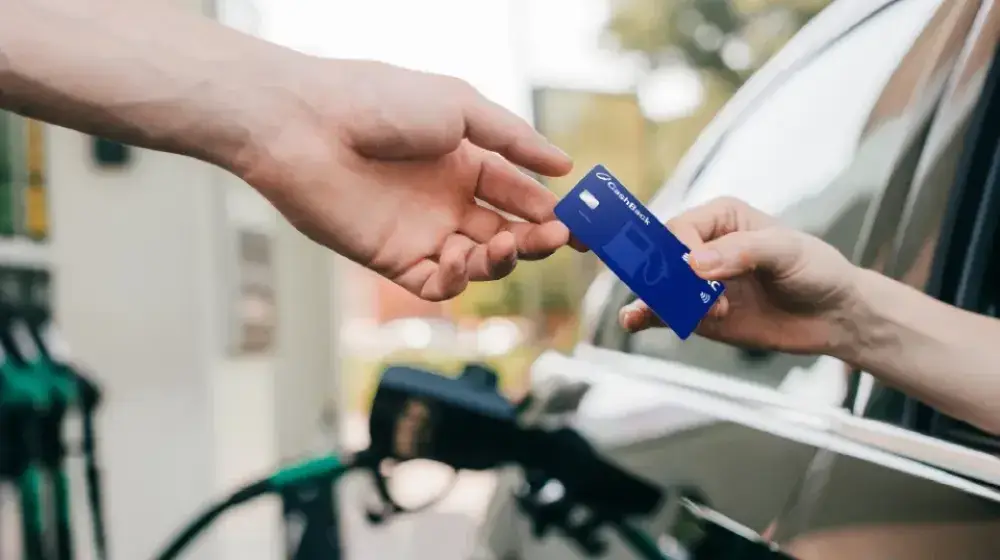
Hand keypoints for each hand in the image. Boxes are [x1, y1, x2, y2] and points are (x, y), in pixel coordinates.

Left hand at [234, 58, 575, 300]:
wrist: (308, 124)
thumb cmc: (380, 102)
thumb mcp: (461, 106)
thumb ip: (513, 140)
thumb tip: (564, 165)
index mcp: (463, 161)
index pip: (517, 193)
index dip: (548, 209)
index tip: (579, 223)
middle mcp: (444, 199)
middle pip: (504, 233)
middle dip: (534, 240)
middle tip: (557, 240)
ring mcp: (420, 231)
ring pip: (477, 263)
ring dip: (501, 261)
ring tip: (504, 246)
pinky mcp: (391, 259)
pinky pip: (436, 284)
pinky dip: (455, 278)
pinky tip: (455, 255)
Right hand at [619, 197, 860, 354]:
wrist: (833, 316)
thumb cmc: (817, 271)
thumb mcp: (787, 251)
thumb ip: (741, 252)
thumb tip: (694, 264)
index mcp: (721, 218)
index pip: (680, 229)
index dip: (680, 252)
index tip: (697, 274)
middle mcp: (703, 247)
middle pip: (660, 257)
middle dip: (669, 279)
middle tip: (699, 299)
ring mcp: (697, 283)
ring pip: (658, 287)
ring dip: (662, 301)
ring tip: (694, 313)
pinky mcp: (697, 313)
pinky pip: (661, 313)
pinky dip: (645, 316)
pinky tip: (634, 320)